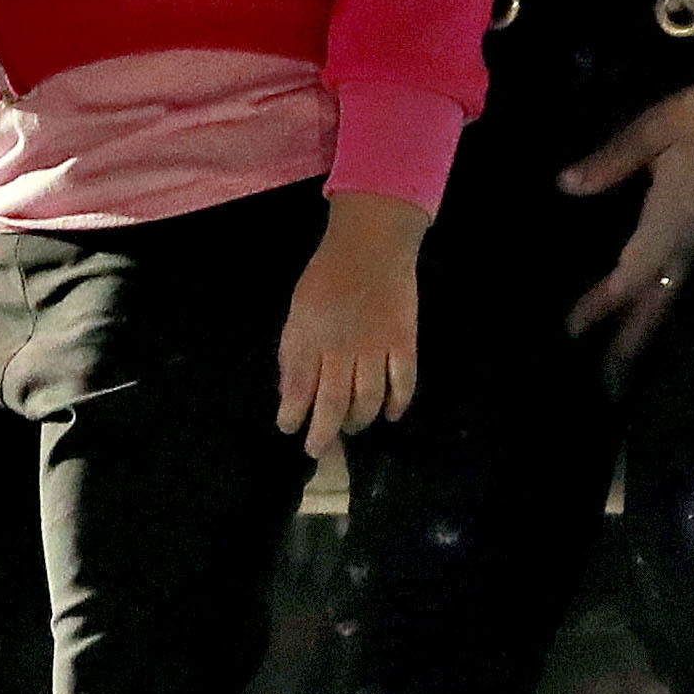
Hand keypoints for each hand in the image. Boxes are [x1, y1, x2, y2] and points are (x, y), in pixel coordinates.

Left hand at [278, 196, 428, 458]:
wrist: (371, 244)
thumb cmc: (327, 277)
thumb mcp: (298, 310)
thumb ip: (294, 352)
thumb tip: (291, 393)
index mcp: (310, 336)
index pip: (298, 387)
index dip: (293, 415)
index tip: (289, 428)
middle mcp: (342, 347)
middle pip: (334, 403)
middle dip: (324, 433)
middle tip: (318, 449)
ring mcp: (375, 347)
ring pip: (369, 401)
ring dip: (359, 421)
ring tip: (352, 427)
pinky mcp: (404, 343)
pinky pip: (403, 384)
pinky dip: (397, 405)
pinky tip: (390, 415)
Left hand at [561, 79, 693, 377]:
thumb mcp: (658, 127)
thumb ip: (613, 159)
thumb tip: (567, 186)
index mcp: (670, 220)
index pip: (630, 275)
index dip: (600, 304)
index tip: (572, 330)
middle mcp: (689, 241)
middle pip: (655, 302)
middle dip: (630, 342)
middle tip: (607, 382)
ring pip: (671, 295)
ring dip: (646, 327)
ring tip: (623, 358)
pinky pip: (683, 279)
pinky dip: (662, 301)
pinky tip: (653, 303)